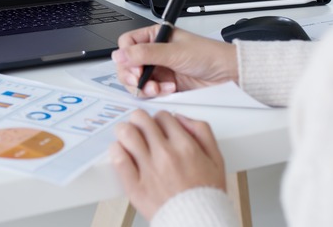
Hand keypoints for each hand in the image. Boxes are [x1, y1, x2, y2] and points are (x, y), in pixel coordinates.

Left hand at [110, 110, 225, 220]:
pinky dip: (116, 150)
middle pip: (141, 120)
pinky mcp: (135, 186)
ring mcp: (149, 169)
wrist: (197, 222)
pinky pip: (119, 159)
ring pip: (127, 134)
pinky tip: (121, 151)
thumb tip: (182, 118)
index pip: (163, 116)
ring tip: (127, 136)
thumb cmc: (207, 195)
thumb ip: (202, 132)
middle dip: (139, 120)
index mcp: (185, 146)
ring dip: (125, 131)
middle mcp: (166, 154)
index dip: (159, 119)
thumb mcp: (216, 159)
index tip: (158, 126)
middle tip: (139, 127)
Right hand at [111, 25, 237, 96]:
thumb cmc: (208, 55)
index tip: (134, 67)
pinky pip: (148, 92)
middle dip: (132, 76)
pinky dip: (155, 93)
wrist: (228, 74)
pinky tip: (169, 90)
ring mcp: (158, 70)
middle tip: (141, 81)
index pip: (127, 44)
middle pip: (127, 65)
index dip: (126, 56)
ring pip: (136, 81)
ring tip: (159, 88)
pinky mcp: (164, 85)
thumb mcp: (174, 52)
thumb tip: (120, 55)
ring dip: (144, 87)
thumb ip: (145, 54)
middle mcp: (154, 53)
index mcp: (155, 36)